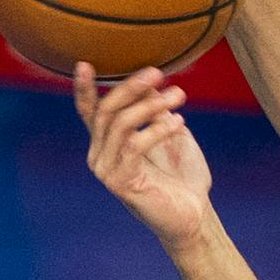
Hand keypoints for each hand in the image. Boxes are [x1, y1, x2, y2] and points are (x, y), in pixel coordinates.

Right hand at [75, 64, 211, 252]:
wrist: (194, 216)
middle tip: (157, 72)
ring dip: (151, 105)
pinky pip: (134, 145)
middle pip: (107, 111)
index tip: (84, 64)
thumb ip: (154, 111)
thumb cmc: (183, 176)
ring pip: (121, 124)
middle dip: (131, 87)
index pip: (91, 112)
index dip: (84, 89)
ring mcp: (107, 170)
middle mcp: (100, 156)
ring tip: (178, 96)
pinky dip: (157, 129)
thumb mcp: (169, 135)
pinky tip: (179, 123)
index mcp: (108, 144)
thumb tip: (147, 83)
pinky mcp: (121, 182)